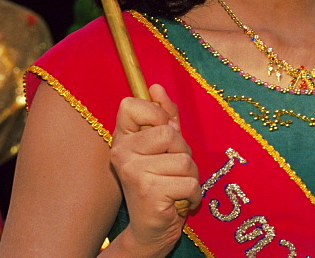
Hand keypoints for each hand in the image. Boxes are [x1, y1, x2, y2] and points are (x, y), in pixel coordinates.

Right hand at [110, 84, 201, 256]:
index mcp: (122, 138)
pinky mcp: (148, 191)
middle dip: (182, 152)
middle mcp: (121, 152)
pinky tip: (180, 201)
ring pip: (183, 160)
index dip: (156, 115)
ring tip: (177, 186)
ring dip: (190, 176)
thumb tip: (156, 86)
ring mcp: (132, 171)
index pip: (131, 105)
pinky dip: (193, 194)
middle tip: (173, 169)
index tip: (161, 134)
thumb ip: (163, 117)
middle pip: (168, 133)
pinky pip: (189, 182)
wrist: (151, 229)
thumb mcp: (162, 147)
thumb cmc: (159, 184)